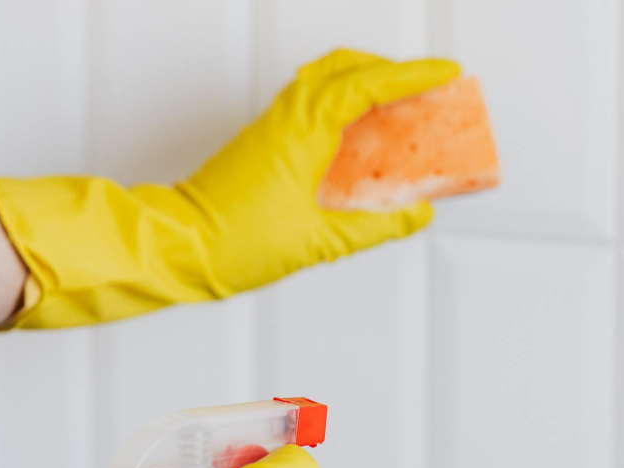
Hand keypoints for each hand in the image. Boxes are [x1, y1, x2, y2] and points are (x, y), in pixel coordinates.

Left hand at [0, 49, 459, 328]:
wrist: (178, 246)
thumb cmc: (233, 242)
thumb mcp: (319, 241)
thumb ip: (375, 227)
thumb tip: (414, 216)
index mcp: (303, 132)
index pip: (368, 85)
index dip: (411, 76)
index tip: (444, 72)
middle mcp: (286, 118)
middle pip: (345, 66)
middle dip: (390, 68)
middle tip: (423, 84)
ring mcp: (272, 125)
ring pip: (324, 79)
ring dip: (363, 81)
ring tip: (397, 105)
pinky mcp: (263, 140)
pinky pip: (310, 102)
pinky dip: (341, 102)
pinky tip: (356, 134)